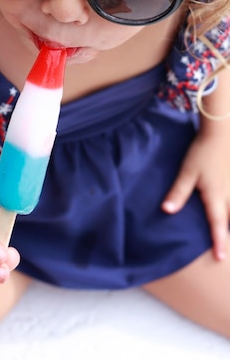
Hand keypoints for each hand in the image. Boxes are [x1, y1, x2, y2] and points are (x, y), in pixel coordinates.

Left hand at [161, 133, 229, 260]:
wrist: (220, 133)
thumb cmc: (202, 152)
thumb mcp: (187, 172)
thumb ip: (178, 192)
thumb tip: (167, 211)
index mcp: (216, 195)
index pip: (218, 224)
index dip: (219, 242)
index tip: (220, 258)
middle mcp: (229, 195)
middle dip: (227, 234)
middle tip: (224, 250)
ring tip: (226, 233)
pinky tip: (228, 209)